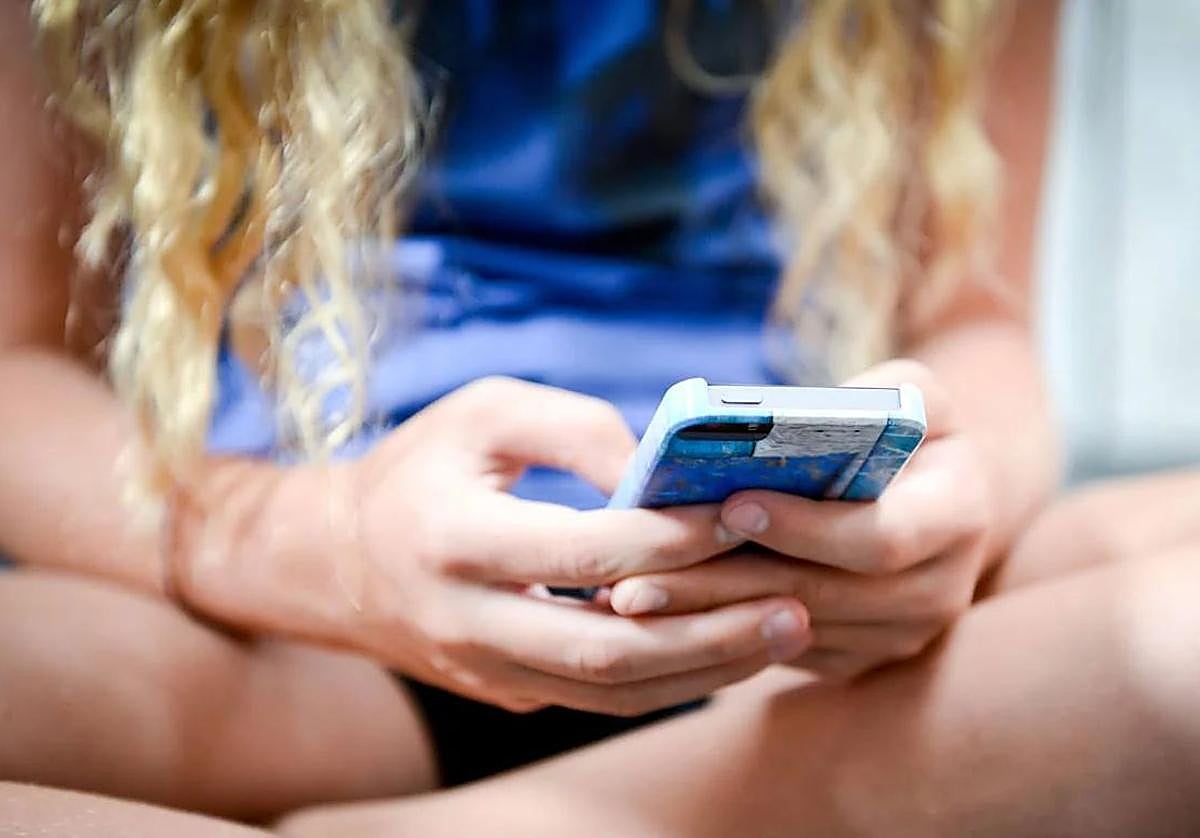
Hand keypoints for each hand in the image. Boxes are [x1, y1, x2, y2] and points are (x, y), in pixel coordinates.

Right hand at [345, 377, 809, 713]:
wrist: (335, 561)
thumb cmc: (420, 468)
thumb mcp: (485, 412)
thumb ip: (576, 428)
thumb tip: (663, 474)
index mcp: (456, 539)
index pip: (585, 551)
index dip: (672, 538)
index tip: (742, 513)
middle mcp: (469, 621)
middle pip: (608, 651)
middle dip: (711, 632)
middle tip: (794, 604)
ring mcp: (486, 670)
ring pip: (611, 692)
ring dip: (705, 668)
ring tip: (781, 631)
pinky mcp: (505, 692)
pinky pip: (598, 697)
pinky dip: (668, 677)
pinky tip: (725, 646)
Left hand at [607, 361, 992, 681]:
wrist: (938, 496)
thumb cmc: (909, 429)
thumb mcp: (911, 393)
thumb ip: (871, 396)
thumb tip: (778, 421)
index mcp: (958, 514)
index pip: (881, 537)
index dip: (806, 527)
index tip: (732, 504)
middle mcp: (939, 589)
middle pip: (819, 598)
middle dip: (724, 583)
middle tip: (639, 574)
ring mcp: (900, 635)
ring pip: (788, 632)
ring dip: (706, 615)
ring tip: (630, 595)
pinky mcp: (859, 657)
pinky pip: (781, 651)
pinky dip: (718, 630)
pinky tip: (658, 612)